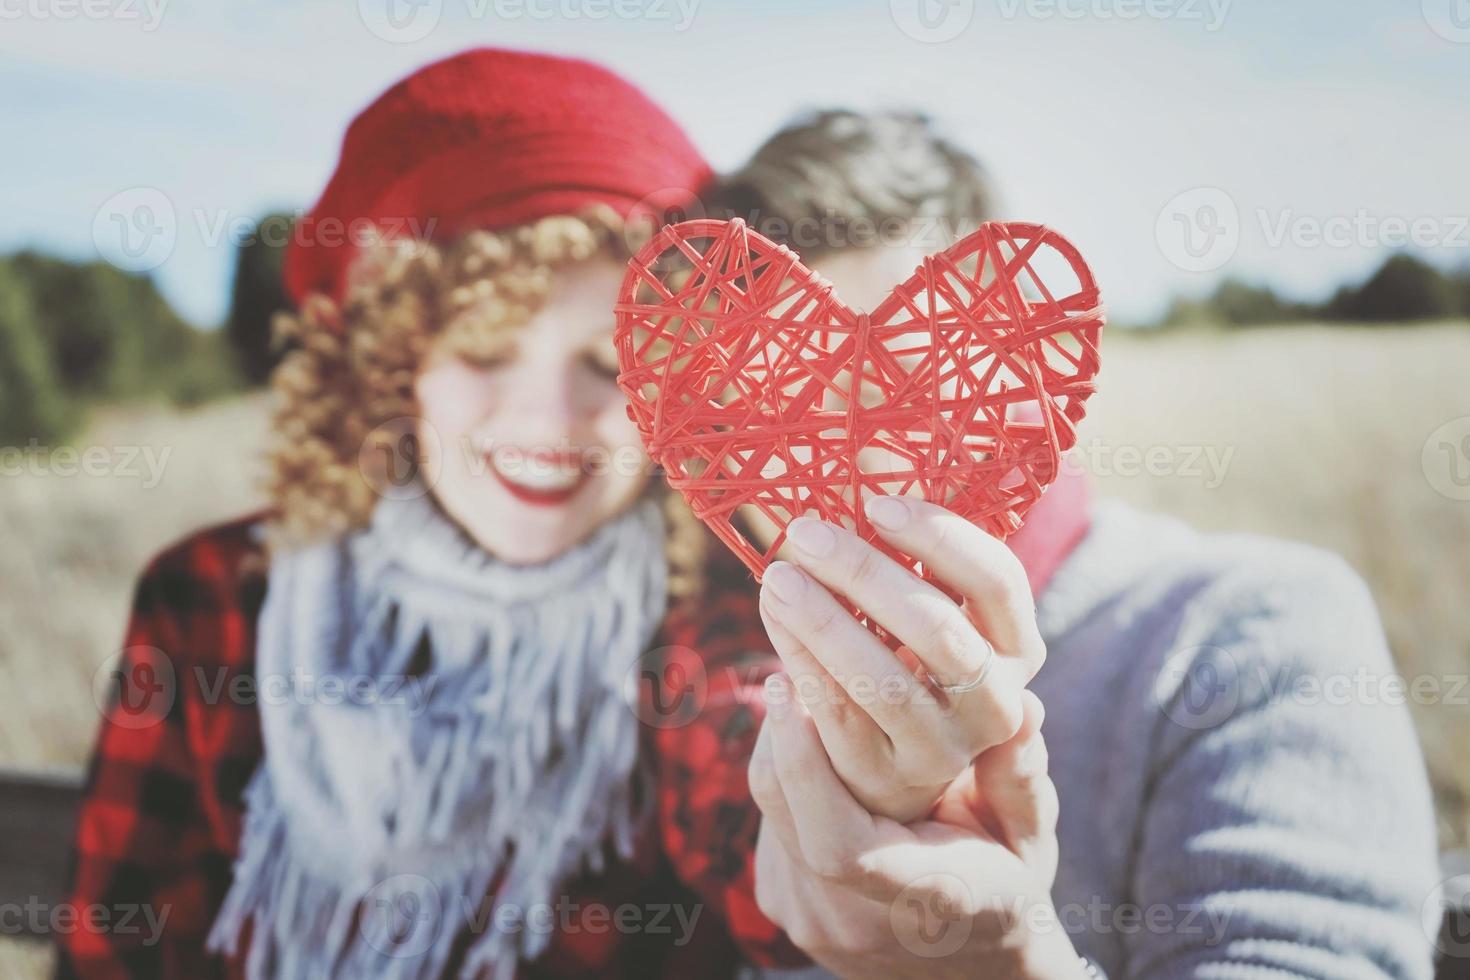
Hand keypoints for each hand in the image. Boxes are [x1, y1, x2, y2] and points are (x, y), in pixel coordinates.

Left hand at [748, 675, 1082, 978]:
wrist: (967, 967)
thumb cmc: (1006, 886)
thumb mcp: (1031, 839)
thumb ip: (1021, 778)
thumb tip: (1024, 704)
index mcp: (918, 899)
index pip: (838, 843)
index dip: (806, 764)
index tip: (792, 688)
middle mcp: (848, 917)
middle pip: (783, 807)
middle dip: (784, 721)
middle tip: (792, 643)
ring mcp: (807, 916)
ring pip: (768, 805)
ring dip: (781, 736)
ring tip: (799, 669)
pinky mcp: (781, 899)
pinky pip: (769, 817)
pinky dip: (786, 765)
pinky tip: (807, 724)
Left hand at [756, 494, 1045, 821]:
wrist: (887, 759)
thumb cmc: (904, 654)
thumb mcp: (925, 606)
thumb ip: (911, 550)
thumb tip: (869, 460)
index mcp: (1016, 645)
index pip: (998, 580)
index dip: (940, 536)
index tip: (876, 504)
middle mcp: (995, 700)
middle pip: (937, 628)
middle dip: (867, 573)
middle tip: (805, 533)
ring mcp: (945, 746)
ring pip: (882, 677)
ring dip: (823, 621)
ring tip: (775, 578)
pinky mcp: (889, 774)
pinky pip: (837, 712)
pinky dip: (799, 663)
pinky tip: (774, 623)